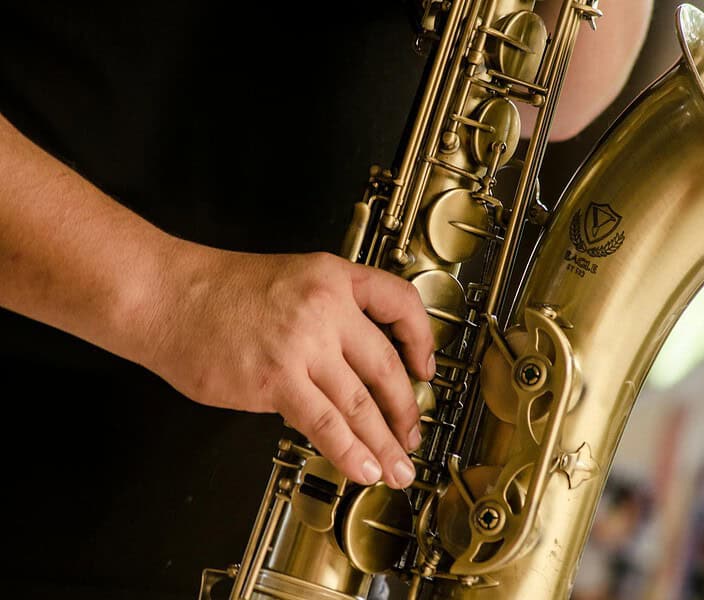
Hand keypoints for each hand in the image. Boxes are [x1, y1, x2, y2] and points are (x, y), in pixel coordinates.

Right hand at [143, 248, 434, 488]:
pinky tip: (362, 467)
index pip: (399, 302)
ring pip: (360, 401)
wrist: (164, 295)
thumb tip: (347, 371)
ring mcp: (302, 344)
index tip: (425, 367)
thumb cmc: (215, 291)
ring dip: (384, 441)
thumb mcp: (288, 281)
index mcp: (332, 277)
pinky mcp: (276, 379)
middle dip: (405, 409)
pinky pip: (325, 422)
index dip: (422, 339)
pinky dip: (348, 450)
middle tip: (412, 435)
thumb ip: (325, 319)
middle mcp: (325, 308)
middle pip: (385, 365)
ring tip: (396, 467)